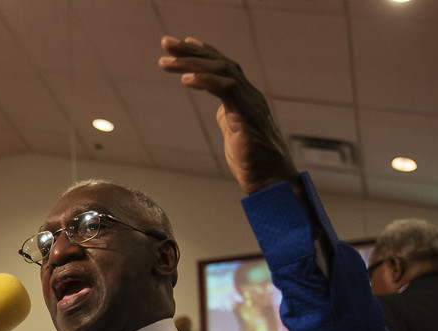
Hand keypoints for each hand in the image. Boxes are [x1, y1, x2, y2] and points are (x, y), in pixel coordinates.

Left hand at [158, 36, 297, 194]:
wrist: (272, 182)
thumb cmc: (254, 163)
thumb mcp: (236, 134)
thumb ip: (229, 118)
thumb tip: (222, 112)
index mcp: (245, 97)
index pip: (223, 67)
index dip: (203, 53)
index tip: (182, 44)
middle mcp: (249, 94)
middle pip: (219, 62)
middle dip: (190, 51)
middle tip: (166, 42)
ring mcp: (250, 103)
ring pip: (221, 71)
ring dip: (191, 63)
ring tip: (166, 60)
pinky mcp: (246, 115)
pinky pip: (226, 89)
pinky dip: (205, 81)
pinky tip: (185, 79)